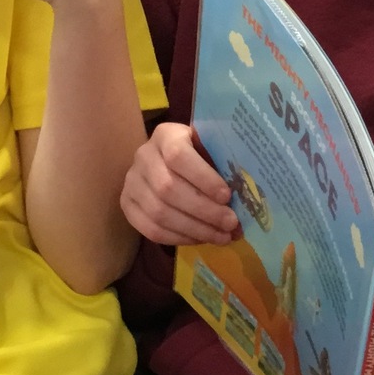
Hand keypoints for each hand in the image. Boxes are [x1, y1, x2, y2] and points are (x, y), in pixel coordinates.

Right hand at [120, 122, 239, 245]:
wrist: (166, 160)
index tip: (227, 196)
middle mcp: (143, 156)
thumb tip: (246, 195)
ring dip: (195, 229)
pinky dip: (179, 238)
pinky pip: (150, 229)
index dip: (203, 178)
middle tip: (231, 223)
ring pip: (159, 213)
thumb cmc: (199, 154)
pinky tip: (201, 239)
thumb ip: (222, 164)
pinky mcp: (127, 204)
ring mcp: (131, 182)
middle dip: (204, 211)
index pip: (178, 155)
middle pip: (168, 189)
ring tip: (222, 236)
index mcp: (165, 135)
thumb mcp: (210, 148)